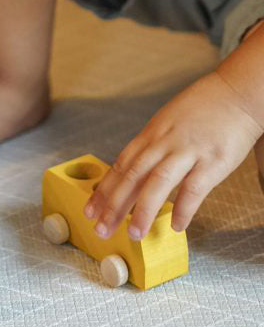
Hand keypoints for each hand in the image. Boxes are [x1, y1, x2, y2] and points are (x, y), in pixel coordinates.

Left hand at [84, 71, 262, 239]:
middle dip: (114, 205)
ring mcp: (187, 151)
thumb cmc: (200, 109)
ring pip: (157, 183)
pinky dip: (184, 208)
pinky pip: (194, 188)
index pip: (120, 166)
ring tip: (134, 234)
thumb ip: (149, 146)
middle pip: (132, 177)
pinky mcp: (213, 160)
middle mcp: (163, 143)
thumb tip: (131, 170)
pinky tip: (177, 226)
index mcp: (150, 135)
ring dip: (143, 210)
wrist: (235, 93)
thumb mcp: (164, 122)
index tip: (90, 210)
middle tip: (101, 228)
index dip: (103, 190)